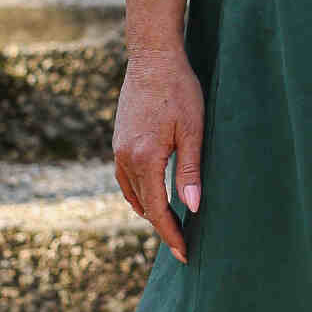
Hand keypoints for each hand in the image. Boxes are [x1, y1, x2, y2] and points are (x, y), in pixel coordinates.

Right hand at [113, 46, 205, 262]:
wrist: (152, 57)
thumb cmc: (180, 90)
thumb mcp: (193, 130)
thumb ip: (191, 171)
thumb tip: (192, 208)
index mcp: (144, 158)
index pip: (157, 210)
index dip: (172, 234)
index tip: (185, 254)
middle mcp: (125, 157)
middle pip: (143, 206)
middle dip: (162, 227)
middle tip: (183, 245)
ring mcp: (118, 148)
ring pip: (131, 193)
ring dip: (149, 211)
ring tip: (171, 226)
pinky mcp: (118, 140)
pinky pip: (125, 178)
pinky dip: (139, 193)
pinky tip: (152, 196)